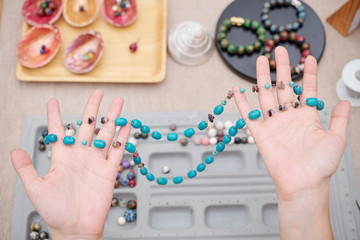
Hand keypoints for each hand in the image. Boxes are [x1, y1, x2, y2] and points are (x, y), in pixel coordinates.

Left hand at [11, 90, 130, 239]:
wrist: (76, 227)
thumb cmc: (55, 211)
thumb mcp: (35, 189)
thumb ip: (25, 169)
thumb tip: (14, 150)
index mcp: (61, 157)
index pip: (57, 130)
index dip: (54, 115)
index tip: (53, 101)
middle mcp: (80, 155)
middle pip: (87, 125)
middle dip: (92, 108)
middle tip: (98, 92)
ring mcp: (96, 161)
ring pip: (105, 133)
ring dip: (112, 117)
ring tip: (117, 102)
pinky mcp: (109, 170)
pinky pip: (118, 149)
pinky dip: (123, 136)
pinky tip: (127, 125)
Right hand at [233, 47, 349, 239]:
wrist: (303, 183)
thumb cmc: (320, 165)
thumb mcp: (336, 139)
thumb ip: (339, 119)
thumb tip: (344, 102)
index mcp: (306, 117)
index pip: (306, 89)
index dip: (308, 74)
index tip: (309, 58)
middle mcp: (288, 117)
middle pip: (283, 87)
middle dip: (282, 68)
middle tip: (279, 50)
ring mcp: (273, 124)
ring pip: (266, 96)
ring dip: (262, 78)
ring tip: (261, 60)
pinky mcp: (260, 133)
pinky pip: (248, 115)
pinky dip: (241, 103)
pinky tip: (236, 90)